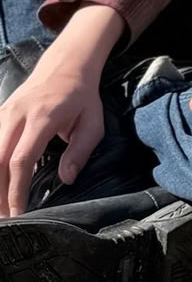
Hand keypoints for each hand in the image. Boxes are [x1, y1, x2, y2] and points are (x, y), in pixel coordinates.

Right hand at [0, 59, 104, 215]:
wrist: (66, 64)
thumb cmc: (82, 96)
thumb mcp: (93, 121)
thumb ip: (81, 151)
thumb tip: (67, 179)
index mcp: (42, 117)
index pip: (21, 159)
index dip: (16, 189)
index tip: (19, 211)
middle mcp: (16, 115)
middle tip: (4, 217)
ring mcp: (3, 112)